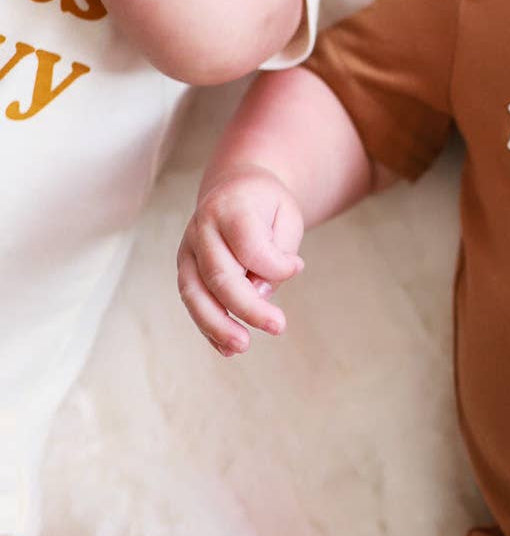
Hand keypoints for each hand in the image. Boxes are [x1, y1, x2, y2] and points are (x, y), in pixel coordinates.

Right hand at [177, 164, 305, 355]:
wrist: (235, 187)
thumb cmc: (267, 205)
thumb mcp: (286, 216)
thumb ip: (277, 252)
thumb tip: (260, 292)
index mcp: (231, 208)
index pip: (250, 247)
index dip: (276, 266)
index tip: (297, 266)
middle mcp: (202, 229)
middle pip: (220, 276)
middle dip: (248, 307)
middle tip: (278, 326)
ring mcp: (188, 250)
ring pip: (195, 294)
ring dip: (218, 325)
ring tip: (242, 347)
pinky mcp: (185, 269)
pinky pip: (193, 301)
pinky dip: (208, 327)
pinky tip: (227, 347)